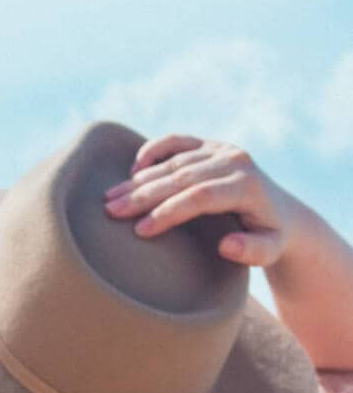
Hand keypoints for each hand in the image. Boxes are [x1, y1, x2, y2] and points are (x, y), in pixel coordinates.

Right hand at [101, 134, 300, 267]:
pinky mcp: (211, 145)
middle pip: (180, 177)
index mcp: (247, 186)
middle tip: (111, 211)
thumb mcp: (271, 251)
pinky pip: (177, 141)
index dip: (168, 212)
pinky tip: (132, 169)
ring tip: (110, 198)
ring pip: (173, 162)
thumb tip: (226, 245)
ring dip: (139, 180)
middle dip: (143, 195)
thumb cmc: (270, 237)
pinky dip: (153, 150)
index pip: (200, 196)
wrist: (282, 213)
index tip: (140, 230)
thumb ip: (254, 251)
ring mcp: (222, 150)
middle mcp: (235, 161)